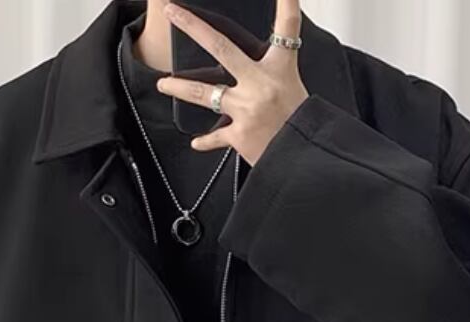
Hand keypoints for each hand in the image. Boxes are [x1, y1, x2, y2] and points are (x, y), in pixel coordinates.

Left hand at [155, 0, 308, 165]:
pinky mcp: (239, 135)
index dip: (286, 2)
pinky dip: (205, 141)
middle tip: (174, 14)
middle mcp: (259, 84)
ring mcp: (246, 109)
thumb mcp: (294, 86)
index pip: (286, 26)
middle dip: (194, 27)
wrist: (305, 157)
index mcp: (279, 68)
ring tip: (163, 83)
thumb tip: (263, 62)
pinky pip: (216, 136)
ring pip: (205, 92)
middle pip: (221, 47)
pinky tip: (195, 142)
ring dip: (180, 87)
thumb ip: (276, 67)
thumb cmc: (301, 123)